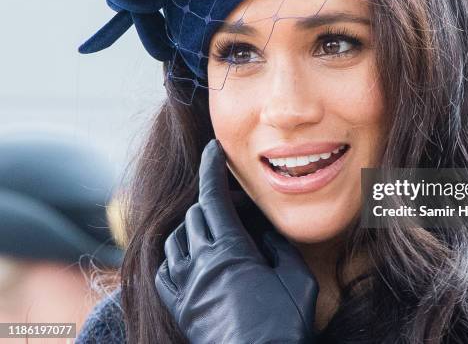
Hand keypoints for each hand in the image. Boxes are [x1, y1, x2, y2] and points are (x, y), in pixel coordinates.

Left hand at [155, 139, 318, 343]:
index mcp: (231, 251)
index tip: (213, 150)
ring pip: (176, 239)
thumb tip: (263, 227)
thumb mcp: (297, 278)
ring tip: (214, 230)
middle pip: (197, 215)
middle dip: (213, 200)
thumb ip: (278, 245)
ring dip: (193, 226)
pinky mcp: (180, 307)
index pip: (213, 197)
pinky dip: (174, 256)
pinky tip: (189, 259)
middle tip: (237, 207)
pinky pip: (164, 272)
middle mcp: (201, 263)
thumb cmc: (284, 324)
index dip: (211, 168)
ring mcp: (186, 286)